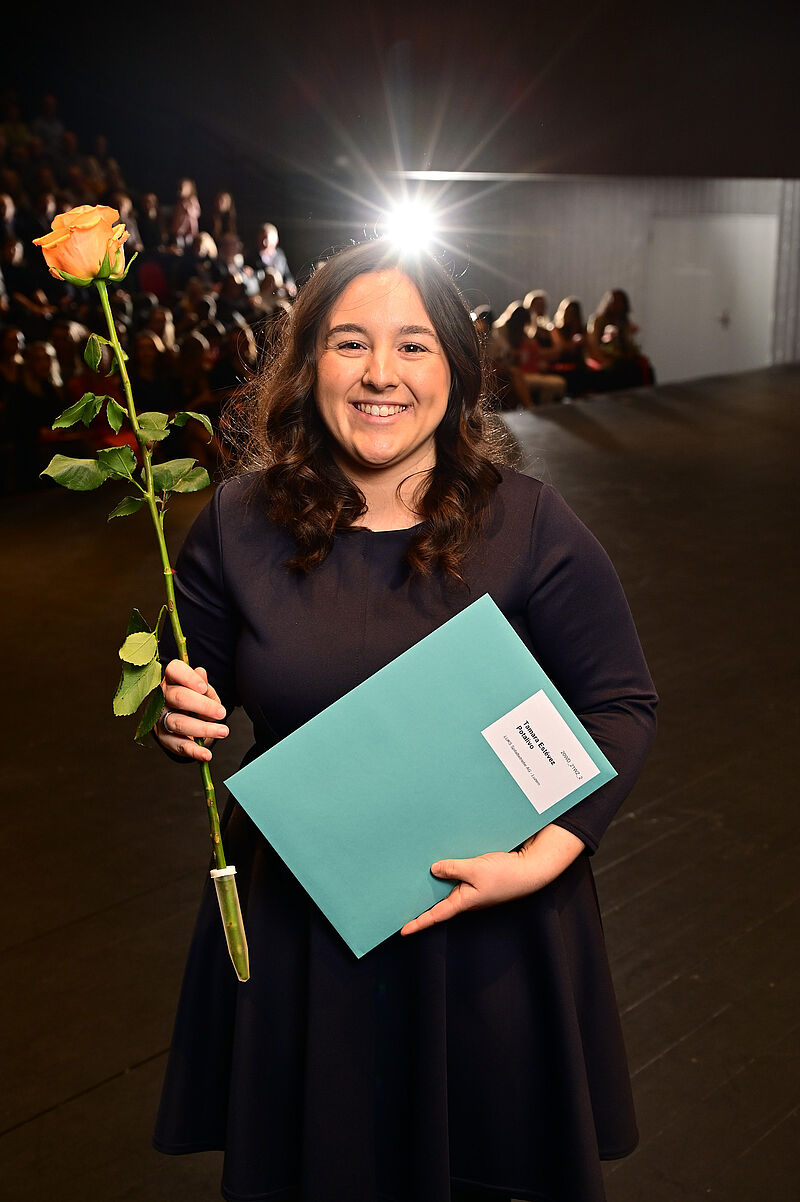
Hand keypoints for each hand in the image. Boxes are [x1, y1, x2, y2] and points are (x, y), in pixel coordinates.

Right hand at [155, 659, 229, 761]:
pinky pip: (179, 745)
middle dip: (202, 706)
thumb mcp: (202, 690)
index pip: (174, 670)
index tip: (203, 688)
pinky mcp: (164, 738)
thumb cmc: (195, 699)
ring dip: (203, 729)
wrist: (185, 719)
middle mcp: (162, 697)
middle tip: (221, 713)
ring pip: (179, 723)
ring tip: (223, 731)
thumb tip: (201, 673)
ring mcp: (161, 718)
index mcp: (172, 679)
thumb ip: (202, 684)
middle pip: (179, 698)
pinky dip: (194, 751)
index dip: (188, 678)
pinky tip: (207, 755)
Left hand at [400, 825, 584, 936]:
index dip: (418, 923)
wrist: (530, 870)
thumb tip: (434, 870)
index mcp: (463, 902)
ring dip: (433, 885)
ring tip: (413, 879)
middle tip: (400, 902)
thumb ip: (453, 868)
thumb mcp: (475, 869)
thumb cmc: (506, 875)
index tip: (402, 931)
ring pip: (448, 889)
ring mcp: (472, 890)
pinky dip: (448, 872)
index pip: (435, 915)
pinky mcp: (478, 880)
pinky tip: (441, 861)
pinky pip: (458, 877)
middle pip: (438, 903)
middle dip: (421, 903)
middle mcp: (466, 899)